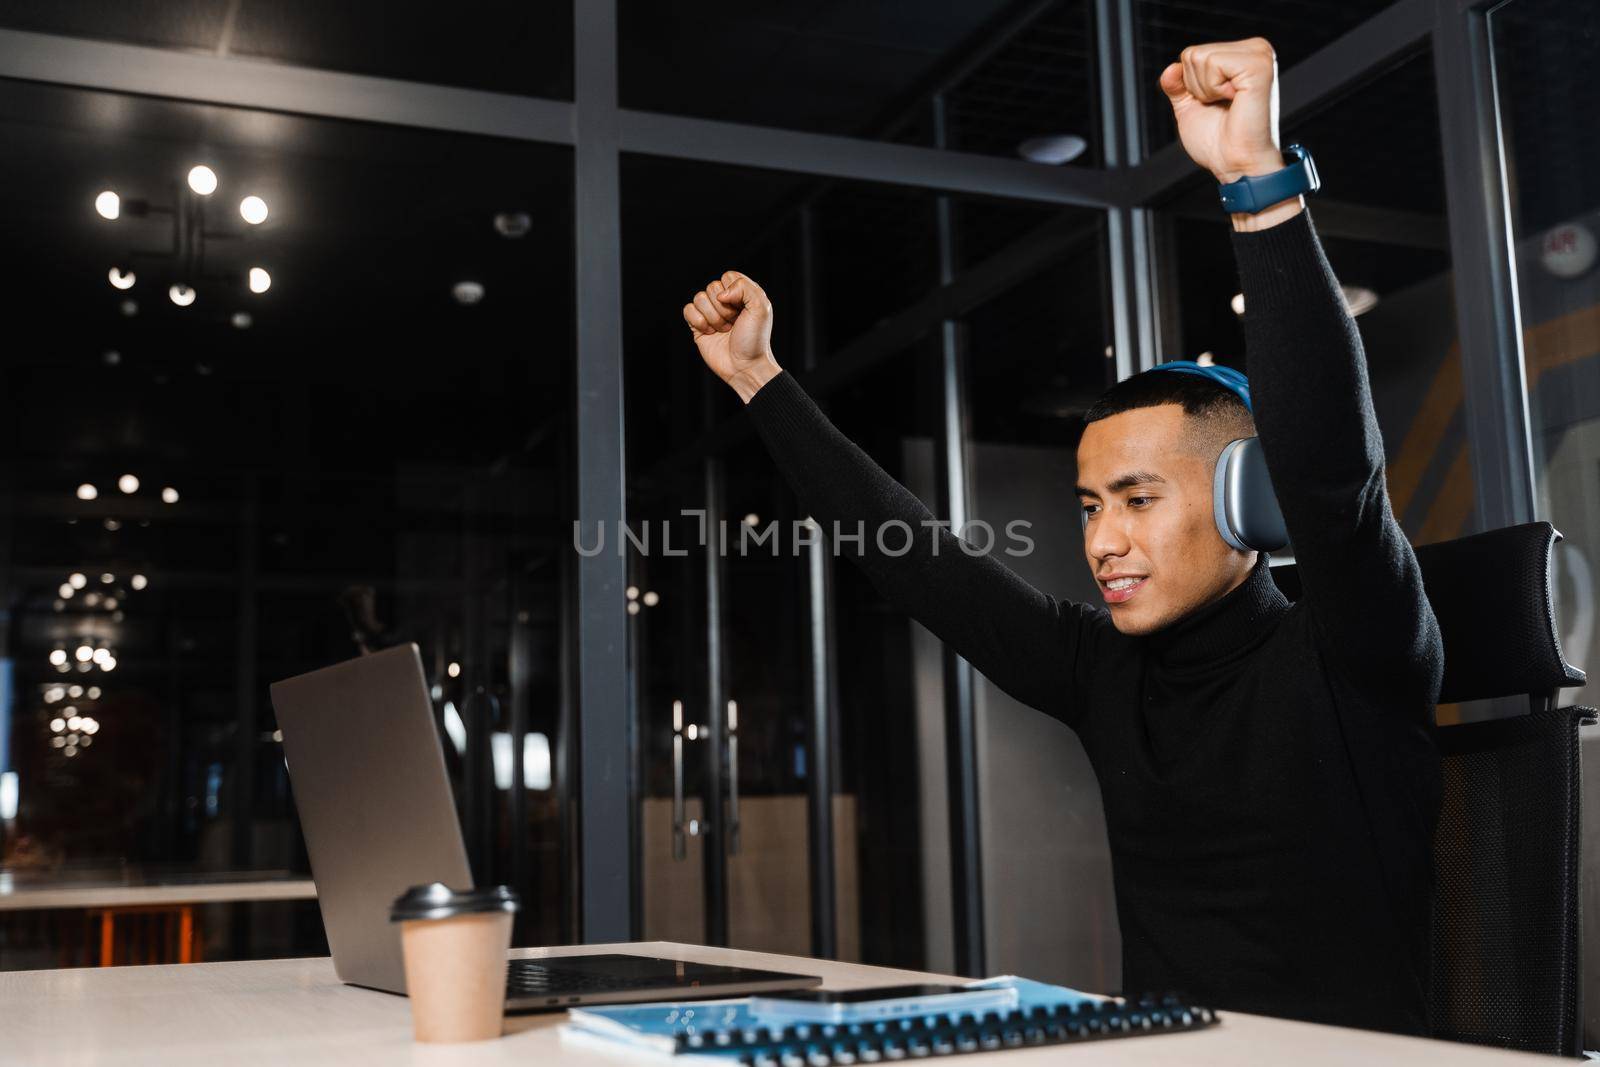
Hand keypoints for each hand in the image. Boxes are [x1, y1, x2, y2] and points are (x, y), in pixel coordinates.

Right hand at [683, 271, 782, 402]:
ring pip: (699, 298)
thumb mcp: (761, 308)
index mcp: (741, 294)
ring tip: (723, 330)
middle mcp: (725, 302)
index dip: (732, 291)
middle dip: (723, 308)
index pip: (728, 276)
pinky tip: (709, 333)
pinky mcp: (698, 326)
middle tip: (733, 323)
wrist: (744, 367)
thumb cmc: (755, 339)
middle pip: (711, 286)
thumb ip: (745, 288)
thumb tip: (721, 293)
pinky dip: (698, 321)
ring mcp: (710, 313)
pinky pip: (687, 310)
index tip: (742, 308)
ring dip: (712, 317)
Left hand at [1158, 38, 1285, 184]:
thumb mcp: (1190, 109)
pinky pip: (1213, 63)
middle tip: (1222, 107)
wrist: (1235, 164)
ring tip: (1230, 105)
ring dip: (1205, 91)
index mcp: (1243, 56)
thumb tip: (1170, 69)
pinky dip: (1214, 89)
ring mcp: (1259, 55)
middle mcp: (1255, 49)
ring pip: (1200, 57)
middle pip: (1192, 54)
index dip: (1191, 87)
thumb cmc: (1218, 143)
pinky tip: (1235, 100)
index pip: (1192, 54)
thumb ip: (1178, 86)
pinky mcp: (1258, 65)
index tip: (1216, 105)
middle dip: (1196, 88)